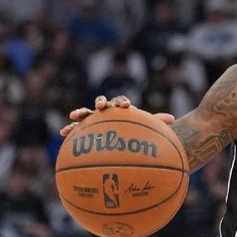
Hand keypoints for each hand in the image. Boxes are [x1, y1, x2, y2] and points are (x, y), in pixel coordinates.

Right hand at [58, 95, 174, 136]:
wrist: (123, 134)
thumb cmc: (135, 130)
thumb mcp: (145, 127)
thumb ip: (156, 122)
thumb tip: (173, 119)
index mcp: (121, 108)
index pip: (122, 101)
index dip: (123, 102)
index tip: (126, 107)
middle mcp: (107, 110)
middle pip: (103, 101)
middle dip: (101, 102)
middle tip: (101, 106)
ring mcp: (95, 117)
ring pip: (87, 112)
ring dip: (82, 112)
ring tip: (74, 115)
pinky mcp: (86, 127)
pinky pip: (77, 127)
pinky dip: (71, 128)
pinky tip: (63, 133)